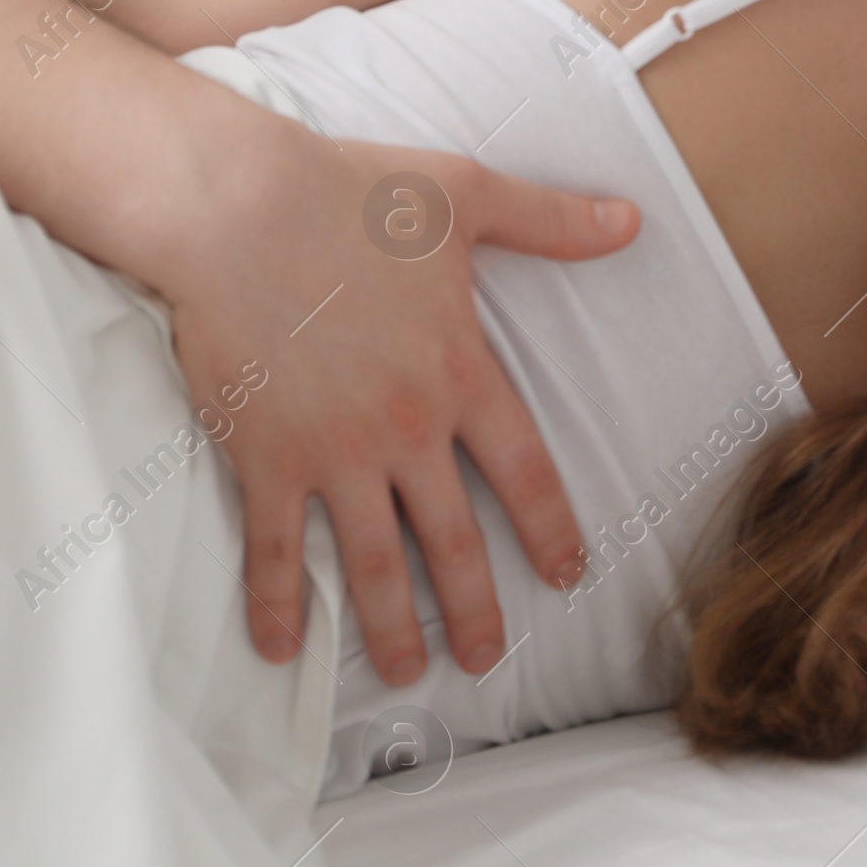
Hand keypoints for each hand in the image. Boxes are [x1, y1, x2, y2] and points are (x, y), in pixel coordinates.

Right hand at [160, 112, 639, 683]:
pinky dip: (278, 605)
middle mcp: (406, 427)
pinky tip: (283, 651)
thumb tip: (629, 221)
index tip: (567, 574)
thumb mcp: (466, 196)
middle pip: (455, 541)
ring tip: (408, 672)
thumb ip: (551, 221)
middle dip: (477, 609)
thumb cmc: (350, 193)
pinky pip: (275, 548)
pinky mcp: (266, 457)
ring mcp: (334, 451)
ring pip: (373, 563)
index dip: (550, 530)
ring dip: (392, 627)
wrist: (238, 206)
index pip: (524, 471)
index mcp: (460, 371)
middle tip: (490, 658)